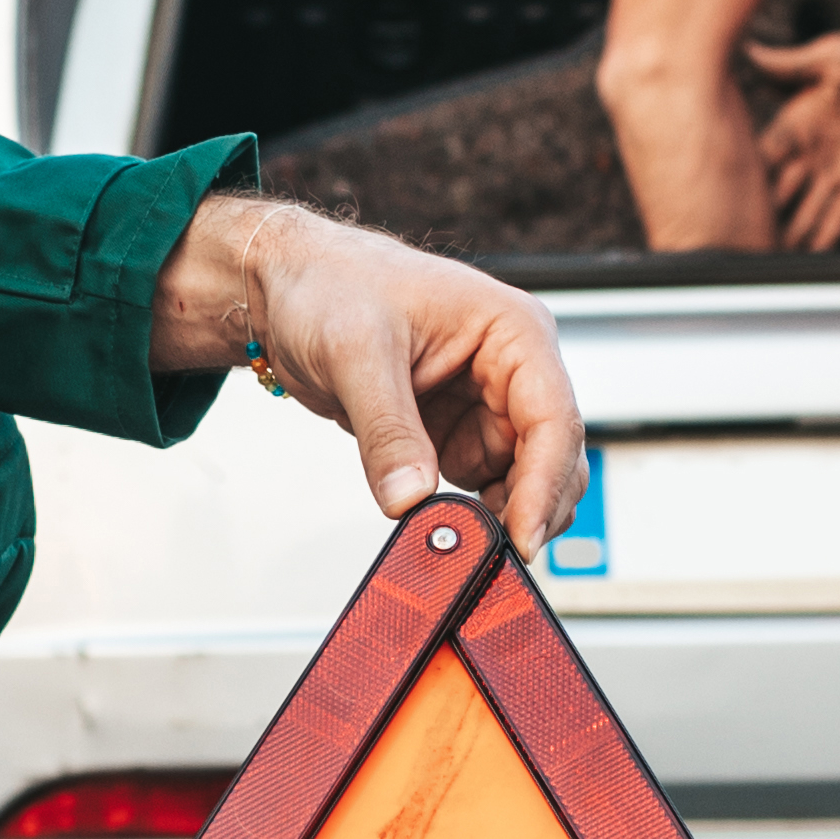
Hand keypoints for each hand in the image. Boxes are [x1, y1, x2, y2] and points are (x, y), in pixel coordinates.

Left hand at [162, 191, 588, 541]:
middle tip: (490, 554)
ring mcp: (485, 404)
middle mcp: (510, 368)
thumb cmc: (330, 284)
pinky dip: (470, 514)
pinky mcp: (455, 431)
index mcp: (512, 330)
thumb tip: (409, 498)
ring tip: (456, 540)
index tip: (522, 537)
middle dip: (530, 509)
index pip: (553, 418)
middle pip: (551, 457)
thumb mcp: (356, 352)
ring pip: (523, 480)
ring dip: (500, 516)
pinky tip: (442, 526)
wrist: (286, 286)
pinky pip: (482, 486)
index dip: (545, 484)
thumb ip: (387, 430)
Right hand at [746, 28, 839, 252]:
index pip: (759, 159)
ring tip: (763, 262)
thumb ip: (787, 65)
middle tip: (732, 241)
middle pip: (776, 192)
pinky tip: (811, 260)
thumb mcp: (827, 57)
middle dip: (757, 215)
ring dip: (787, 236)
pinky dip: (827, 238)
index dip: (739, 179)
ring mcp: (836, 171)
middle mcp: (810, 153)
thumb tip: (747, 49)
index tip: (715, 200)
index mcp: (795, 124)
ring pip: (804, 212)